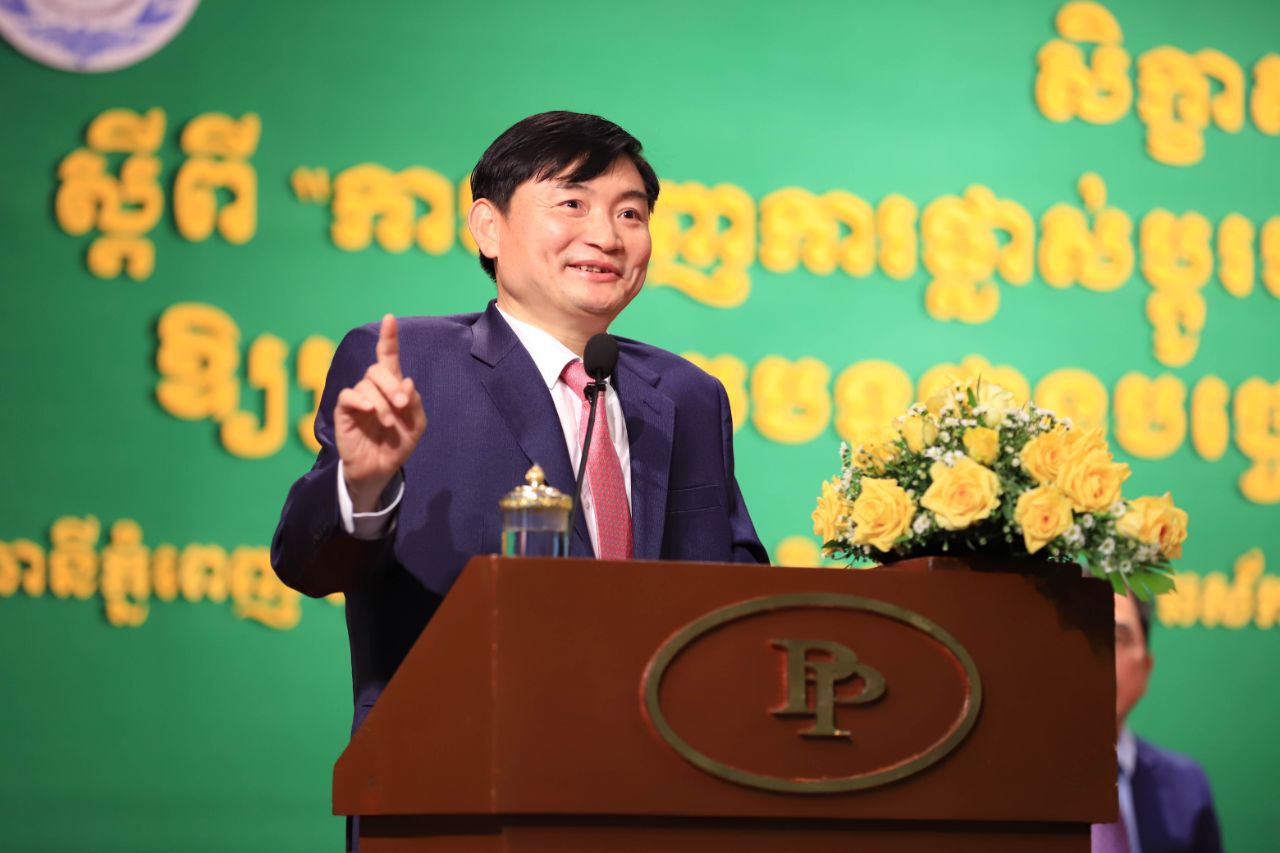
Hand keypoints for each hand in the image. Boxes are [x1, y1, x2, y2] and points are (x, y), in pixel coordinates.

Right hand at [335, 314, 426, 511]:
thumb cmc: (398, 444)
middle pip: (377, 369)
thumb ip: (414, 403)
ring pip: (366, 385)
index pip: (388, 356)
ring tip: (388, 423)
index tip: (389, 318)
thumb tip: (407, 381)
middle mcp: (373, 389)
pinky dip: (360, 400)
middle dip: (392, 385)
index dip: (388, 337)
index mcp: (391, 387)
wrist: (380, 470)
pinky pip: (348, 396)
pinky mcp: (344, 412)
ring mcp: (357, 399)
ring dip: (381, 403)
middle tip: (401, 405)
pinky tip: (369, 411)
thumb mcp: (416, 425)